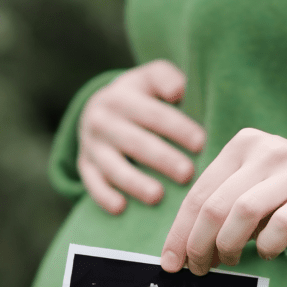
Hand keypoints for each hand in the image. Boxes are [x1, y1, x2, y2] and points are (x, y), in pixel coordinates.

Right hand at [78, 60, 206, 214]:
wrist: (97, 109)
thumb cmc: (139, 96)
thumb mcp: (150, 77)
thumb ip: (166, 78)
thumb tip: (178, 91)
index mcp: (120, 97)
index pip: (153, 114)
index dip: (177, 128)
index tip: (201, 143)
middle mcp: (101, 120)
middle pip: (135, 142)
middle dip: (162, 159)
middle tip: (187, 174)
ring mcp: (91, 145)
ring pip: (112, 166)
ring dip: (135, 182)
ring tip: (158, 196)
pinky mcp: (85, 166)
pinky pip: (92, 183)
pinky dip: (104, 196)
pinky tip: (121, 208)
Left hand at [161, 128, 286, 274]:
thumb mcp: (254, 189)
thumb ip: (222, 210)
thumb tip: (186, 250)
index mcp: (242, 145)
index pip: (199, 192)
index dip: (180, 231)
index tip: (171, 262)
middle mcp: (266, 151)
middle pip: (216, 205)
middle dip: (199, 244)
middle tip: (198, 268)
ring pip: (243, 212)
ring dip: (228, 246)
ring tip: (229, 260)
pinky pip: (282, 224)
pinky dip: (267, 245)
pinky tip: (267, 253)